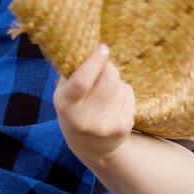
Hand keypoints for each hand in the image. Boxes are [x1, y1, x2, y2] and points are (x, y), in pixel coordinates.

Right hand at [53, 44, 135, 166]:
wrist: (91, 148)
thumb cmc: (75, 110)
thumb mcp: (64, 94)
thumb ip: (72, 72)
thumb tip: (88, 45)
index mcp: (65, 105)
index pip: (82, 81)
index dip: (94, 62)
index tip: (102, 48)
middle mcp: (84, 119)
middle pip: (108, 79)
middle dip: (108, 67)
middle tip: (103, 67)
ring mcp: (105, 126)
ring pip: (120, 85)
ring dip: (115, 81)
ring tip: (105, 91)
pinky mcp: (123, 128)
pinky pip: (128, 94)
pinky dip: (123, 92)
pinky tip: (114, 103)